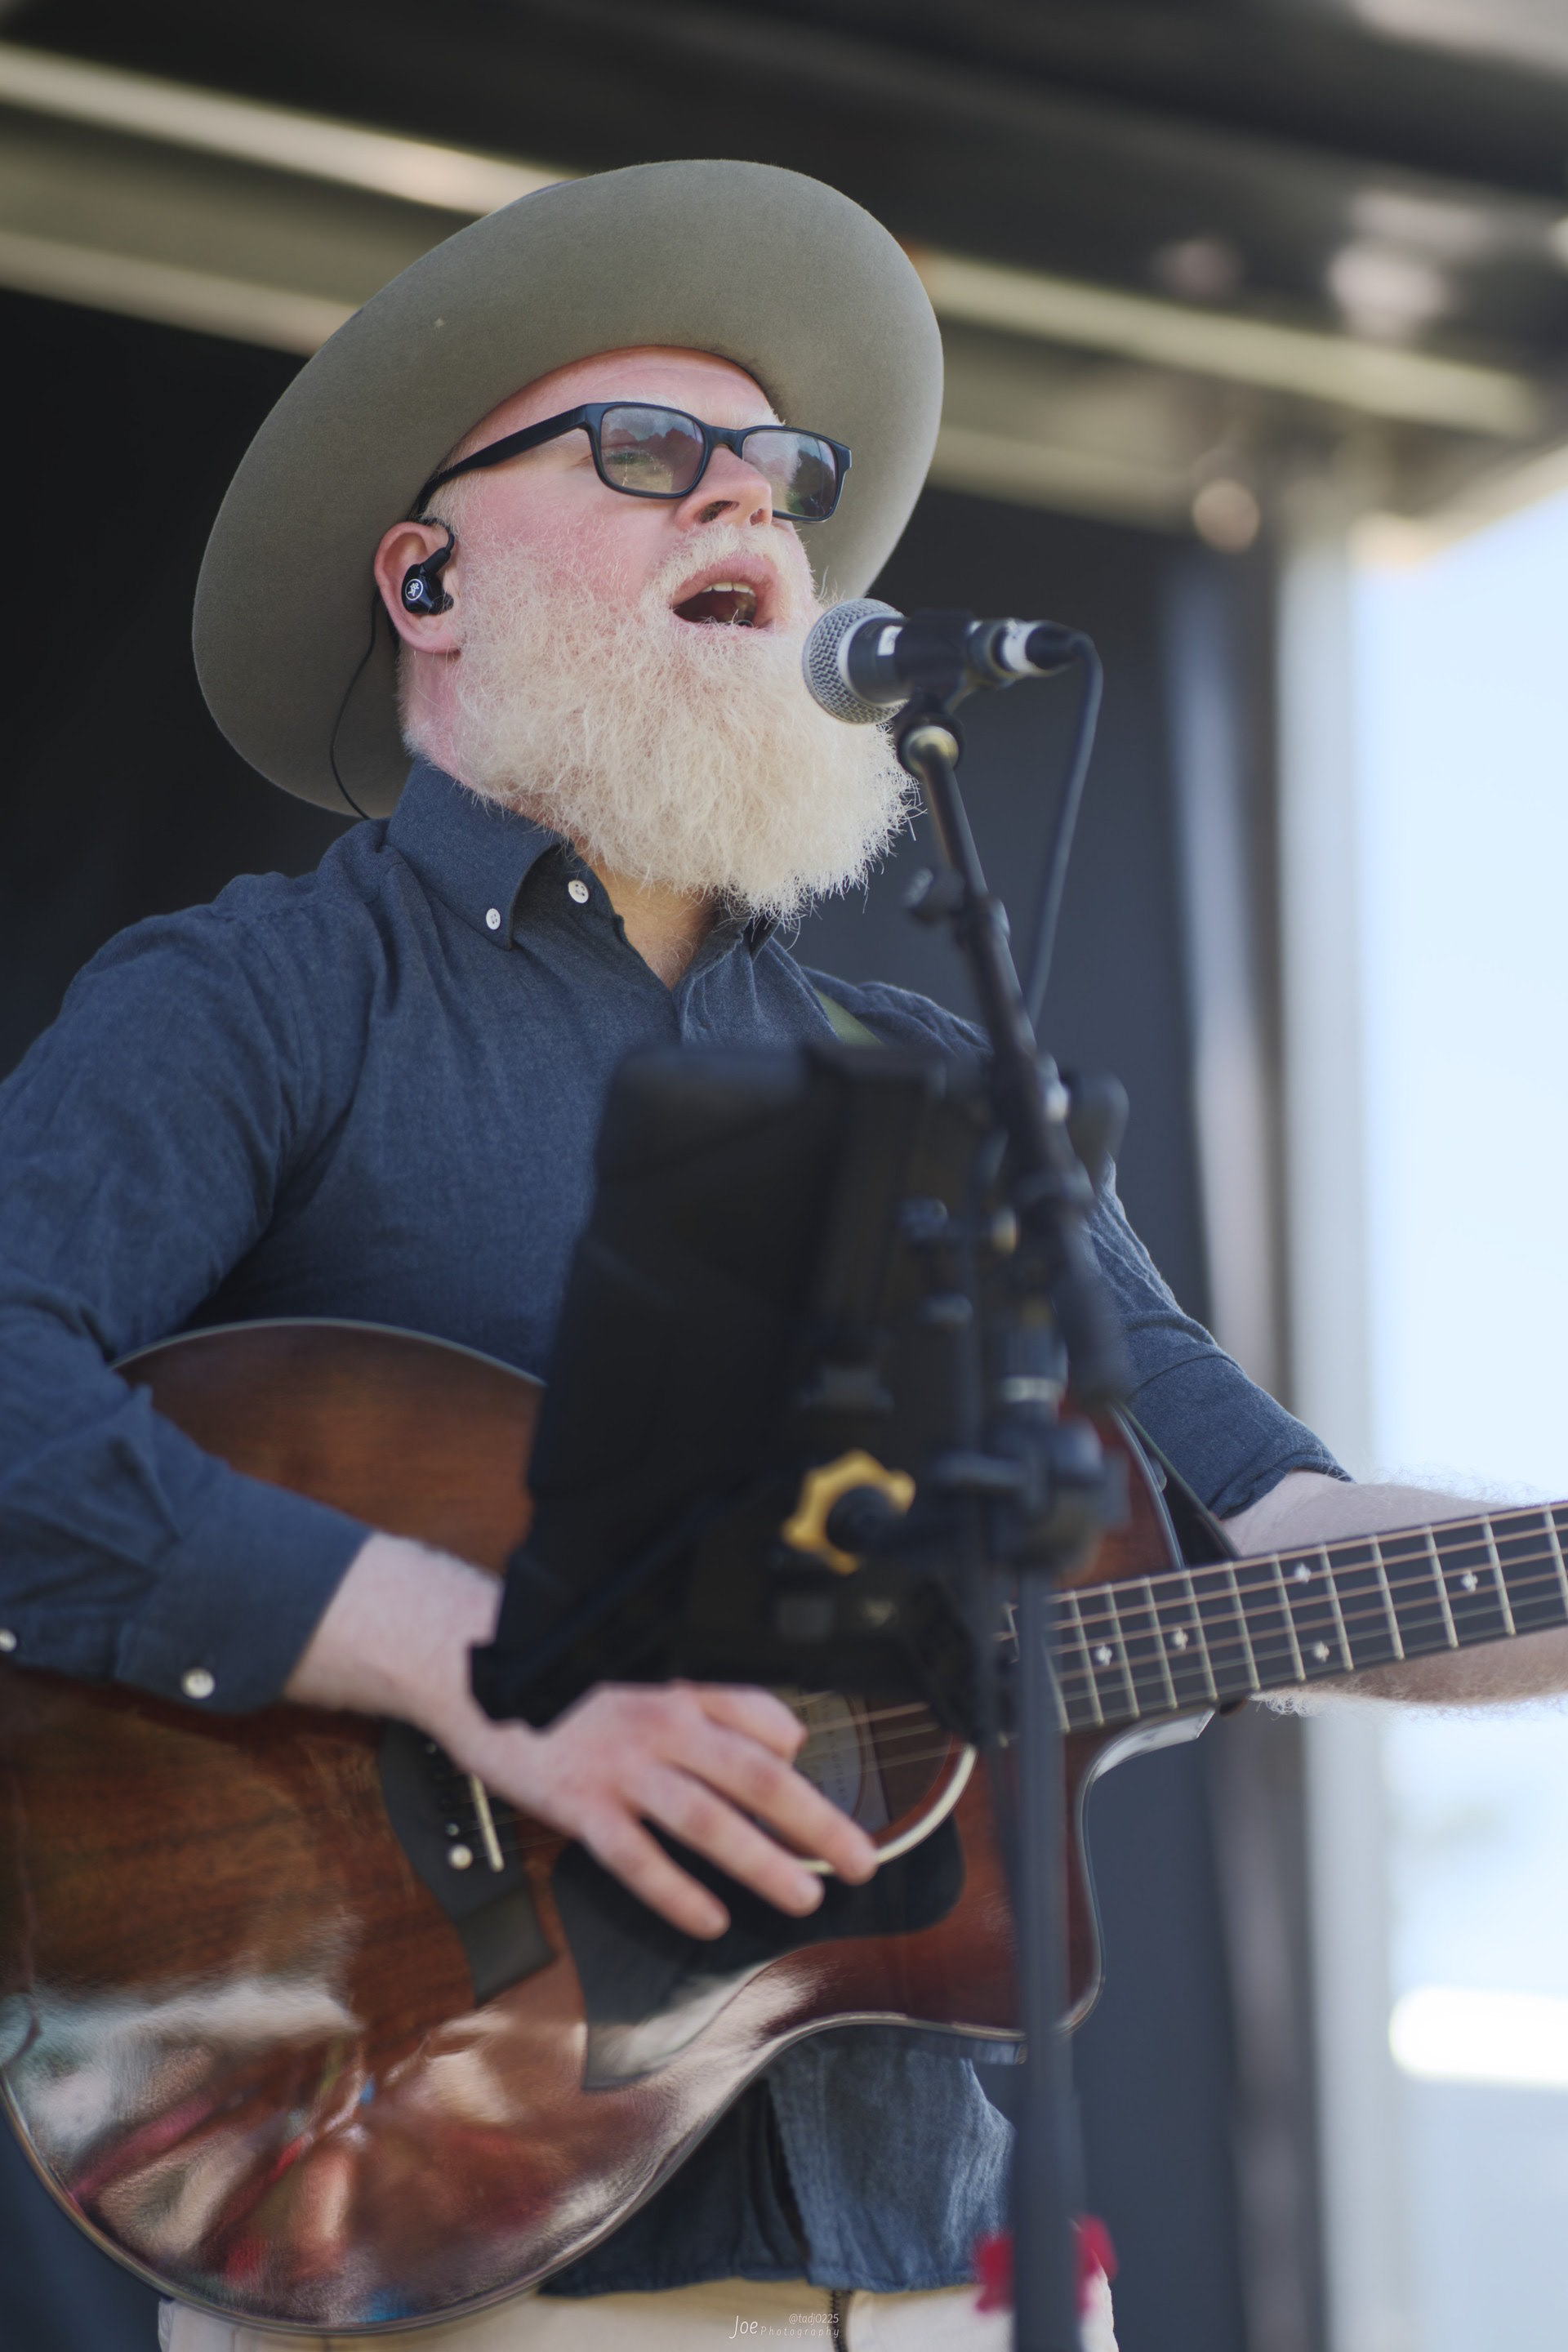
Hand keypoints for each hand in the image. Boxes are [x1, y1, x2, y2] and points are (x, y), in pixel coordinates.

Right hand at [452, 1680, 879, 1938]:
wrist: (473, 1666)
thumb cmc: (561, 1673)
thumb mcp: (638, 1665)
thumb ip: (700, 1696)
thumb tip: (774, 1736)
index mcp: (681, 1682)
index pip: (764, 1718)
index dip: (801, 1756)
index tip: (821, 1789)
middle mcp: (662, 1721)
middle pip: (757, 1776)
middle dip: (816, 1823)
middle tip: (860, 1860)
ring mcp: (621, 1765)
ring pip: (708, 1821)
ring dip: (763, 1863)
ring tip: (804, 1896)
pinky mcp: (579, 1803)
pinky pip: (638, 1859)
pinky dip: (677, 1894)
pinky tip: (710, 1919)